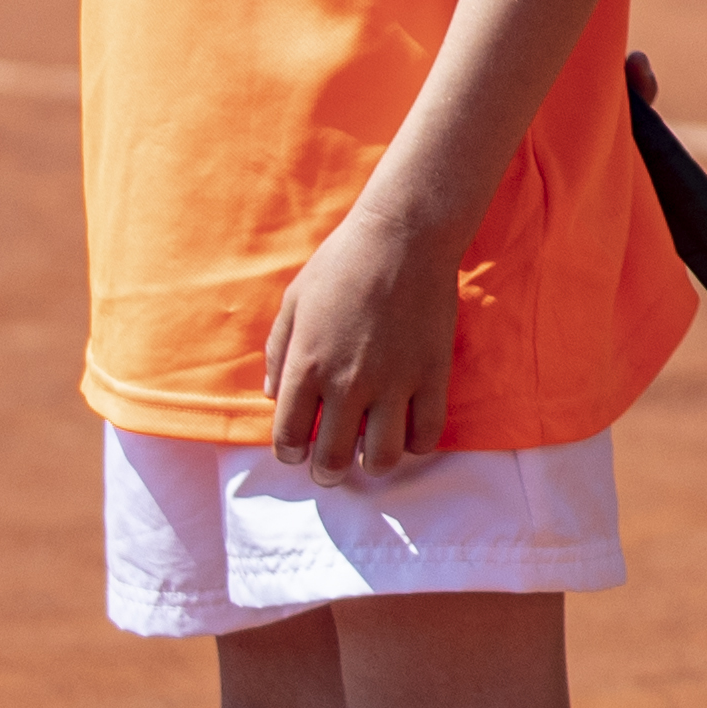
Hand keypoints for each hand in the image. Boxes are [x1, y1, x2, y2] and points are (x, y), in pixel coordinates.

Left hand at [266, 197, 465, 475]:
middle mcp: (347, 383)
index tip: (298, 448)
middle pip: (332, 460)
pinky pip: (427, 434)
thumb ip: (278, 352)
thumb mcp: (293, 302)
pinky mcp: (432, 374)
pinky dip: (415, 444)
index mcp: (306, 366)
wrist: (404, 235)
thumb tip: (274, 395)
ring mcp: (393, 382)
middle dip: (327, 472)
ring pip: (381, 458)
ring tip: (370, 452)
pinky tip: (407, 431)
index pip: (289, 438)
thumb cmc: (342, 263)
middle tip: (331, 466)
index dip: (290, 453)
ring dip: (371, 464)